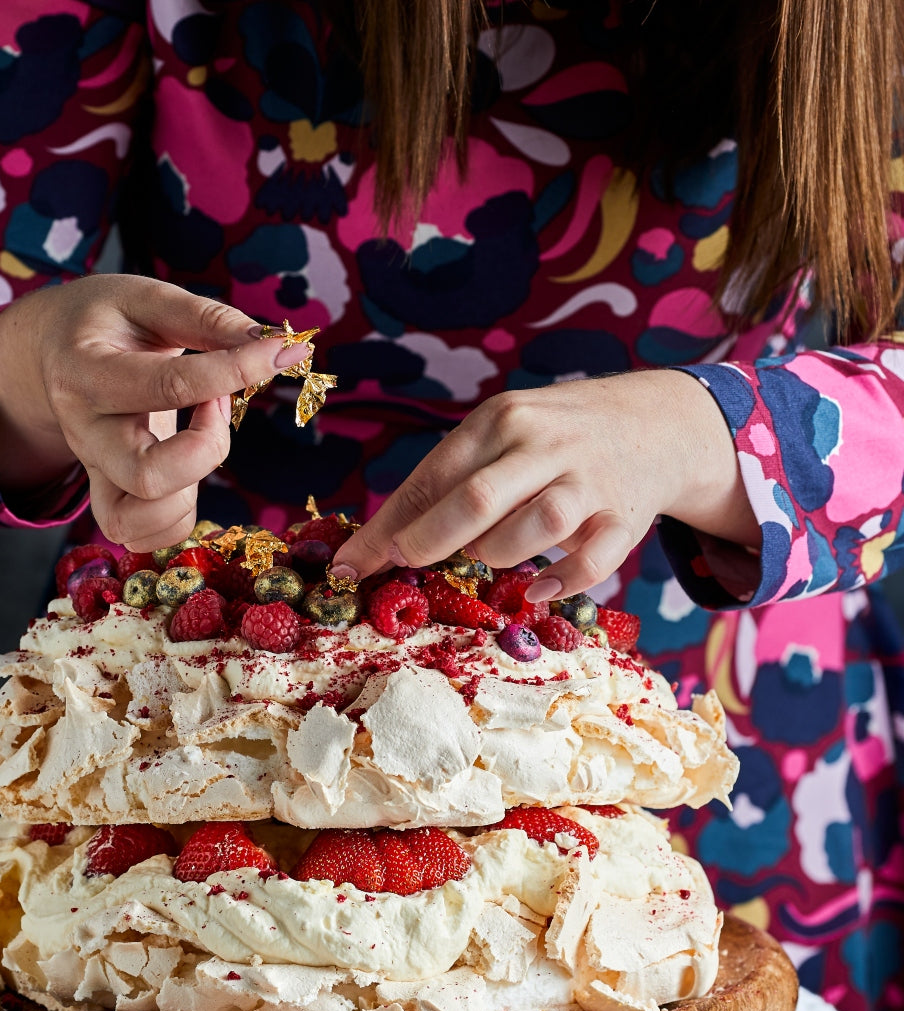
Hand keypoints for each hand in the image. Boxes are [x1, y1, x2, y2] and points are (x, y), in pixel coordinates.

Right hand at [0, 274, 309, 548]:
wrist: (52, 353)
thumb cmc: (105, 322)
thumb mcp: (144, 298)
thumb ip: (203, 317)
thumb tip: (264, 342)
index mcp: (86, 373)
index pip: (170, 385)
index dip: (237, 369)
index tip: (280, 351)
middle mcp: (85, 434)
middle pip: (148, 477)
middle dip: (208, 446)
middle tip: (218, 402)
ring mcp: (95, 474)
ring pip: (142, 522)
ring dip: (193, 487)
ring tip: (201, 434)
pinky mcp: (108, 499)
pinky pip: (146, 537)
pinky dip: (181, 516)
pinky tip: (191, 465)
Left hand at [331, 369, 760, 598]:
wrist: (657, 423)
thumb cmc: (553, 439)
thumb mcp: (502, 435)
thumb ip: (448, 480)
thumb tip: (379, 542)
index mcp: (501, 420)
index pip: (434, 476)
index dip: (390, 526)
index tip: (353, 565)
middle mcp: (545, 444)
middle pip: (478, 499)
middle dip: (431, 542)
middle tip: (409, 565)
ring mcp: (589, 480)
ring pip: (536, 528)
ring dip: (498, 554)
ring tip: (488, 556)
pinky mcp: (624, 517)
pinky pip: (589, 563)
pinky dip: (557, 584)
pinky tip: (535, 589)